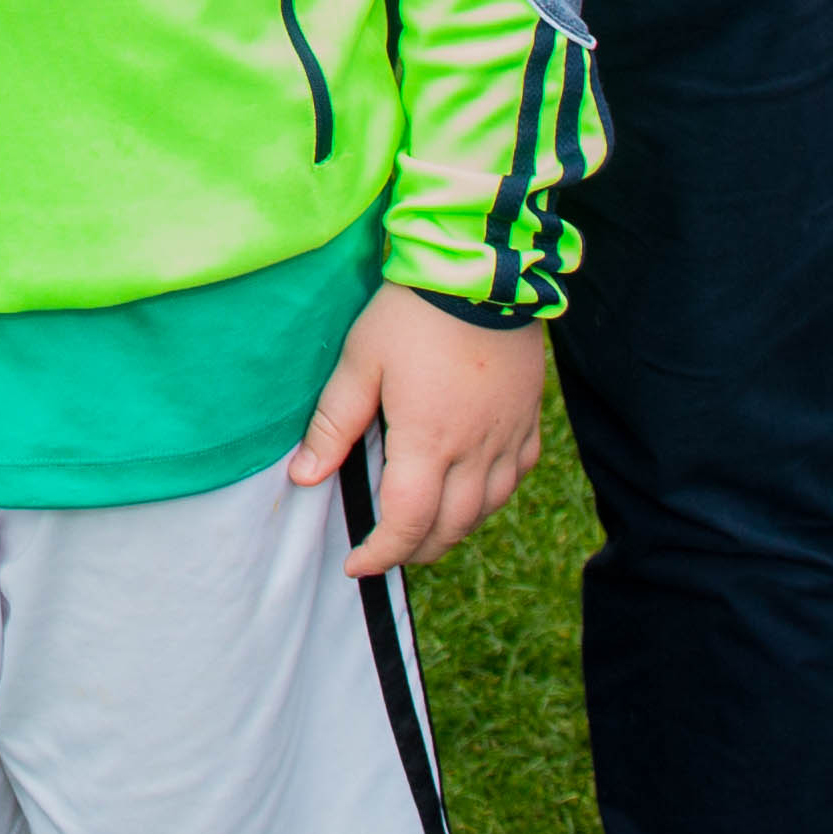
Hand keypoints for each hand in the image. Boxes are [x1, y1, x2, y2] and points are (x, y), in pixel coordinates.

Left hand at [292, 287, 548, 575]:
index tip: (356, 564)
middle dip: (414, 549)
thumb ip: (333, 424)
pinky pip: (516, 476)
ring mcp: (507, 436)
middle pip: (450, 528)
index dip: (380, 554)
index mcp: (427, 441)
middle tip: (386, 549)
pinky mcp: (528, 419)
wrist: (481, 269)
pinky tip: (475, 490)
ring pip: (487, 509)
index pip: (405, 523)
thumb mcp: (359, 362)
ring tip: (425, 527)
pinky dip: (491, 497)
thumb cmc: (411, 312)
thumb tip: (304, 477)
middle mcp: (474, 449)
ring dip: (454, 529)